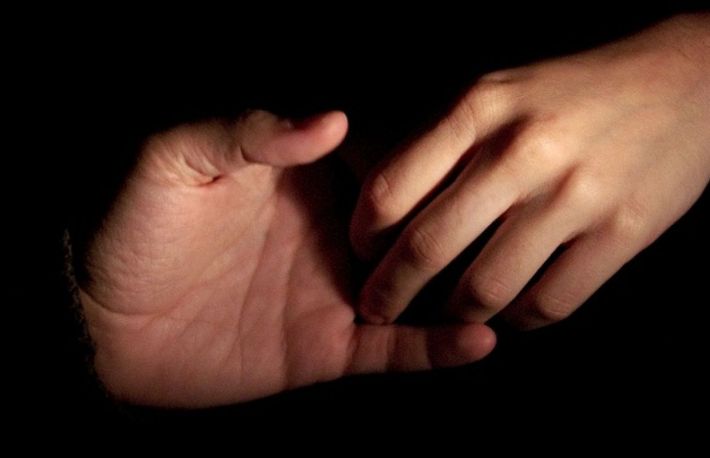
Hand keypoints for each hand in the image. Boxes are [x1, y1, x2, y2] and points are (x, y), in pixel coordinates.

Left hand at [79, 110, 494, 406]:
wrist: (100, 324)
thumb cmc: (133, 230)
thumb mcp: (177, 159)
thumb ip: (250, 131)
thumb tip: (335, 119)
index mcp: (304, 185)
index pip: (383, 168)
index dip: (428, 164)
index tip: (480, 158)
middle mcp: (332, 237)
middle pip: (413, 230)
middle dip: (464, 228)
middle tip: (522, 223)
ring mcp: (334, 294)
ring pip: (416, 292)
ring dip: (465, 290)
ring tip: (519, 284)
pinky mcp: (326, 348)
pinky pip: (391, 350)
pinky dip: (434, 349)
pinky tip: (480, 341)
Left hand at [351, 14, 709, 328]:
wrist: (682, 80)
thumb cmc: (569, 93)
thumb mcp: (496, 91)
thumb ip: (440, 142)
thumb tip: (383, 204)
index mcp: (479, 108)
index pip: (389, 190)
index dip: (363, 236)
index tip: (362, 255)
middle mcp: (521, 152)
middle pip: (426, 247)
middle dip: (388, 293)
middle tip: (376, 308)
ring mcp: (574, 196)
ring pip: (486, 288)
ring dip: (454, 313)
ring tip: (445, 313)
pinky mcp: (622, 233)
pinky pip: (550, 303)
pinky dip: (519, 320)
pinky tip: (509, 312)